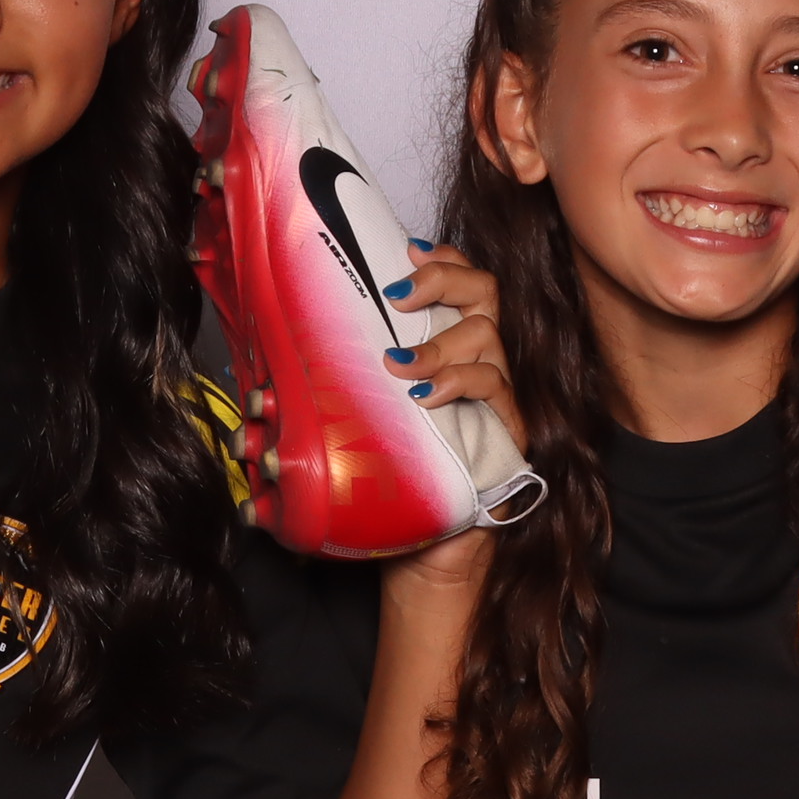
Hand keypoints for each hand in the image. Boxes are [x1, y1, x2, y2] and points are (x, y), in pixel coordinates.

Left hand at [385, 237, 517, 586]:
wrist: (427, 546)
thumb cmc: (397, 475)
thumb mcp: (367, 413)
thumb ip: (352, 375)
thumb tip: (290, 349)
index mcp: (450, 348)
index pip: (462, 281)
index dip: (441, 258)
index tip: (404, 252)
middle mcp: (480, 362)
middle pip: (484, 291)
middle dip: (443, 278)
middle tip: (398, 295)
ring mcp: (498, 395)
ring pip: (487, 335)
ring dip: (438, 342)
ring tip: (399, 367)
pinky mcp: (509, 430)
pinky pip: (495, 387)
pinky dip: (458, 383)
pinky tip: (427, 398)